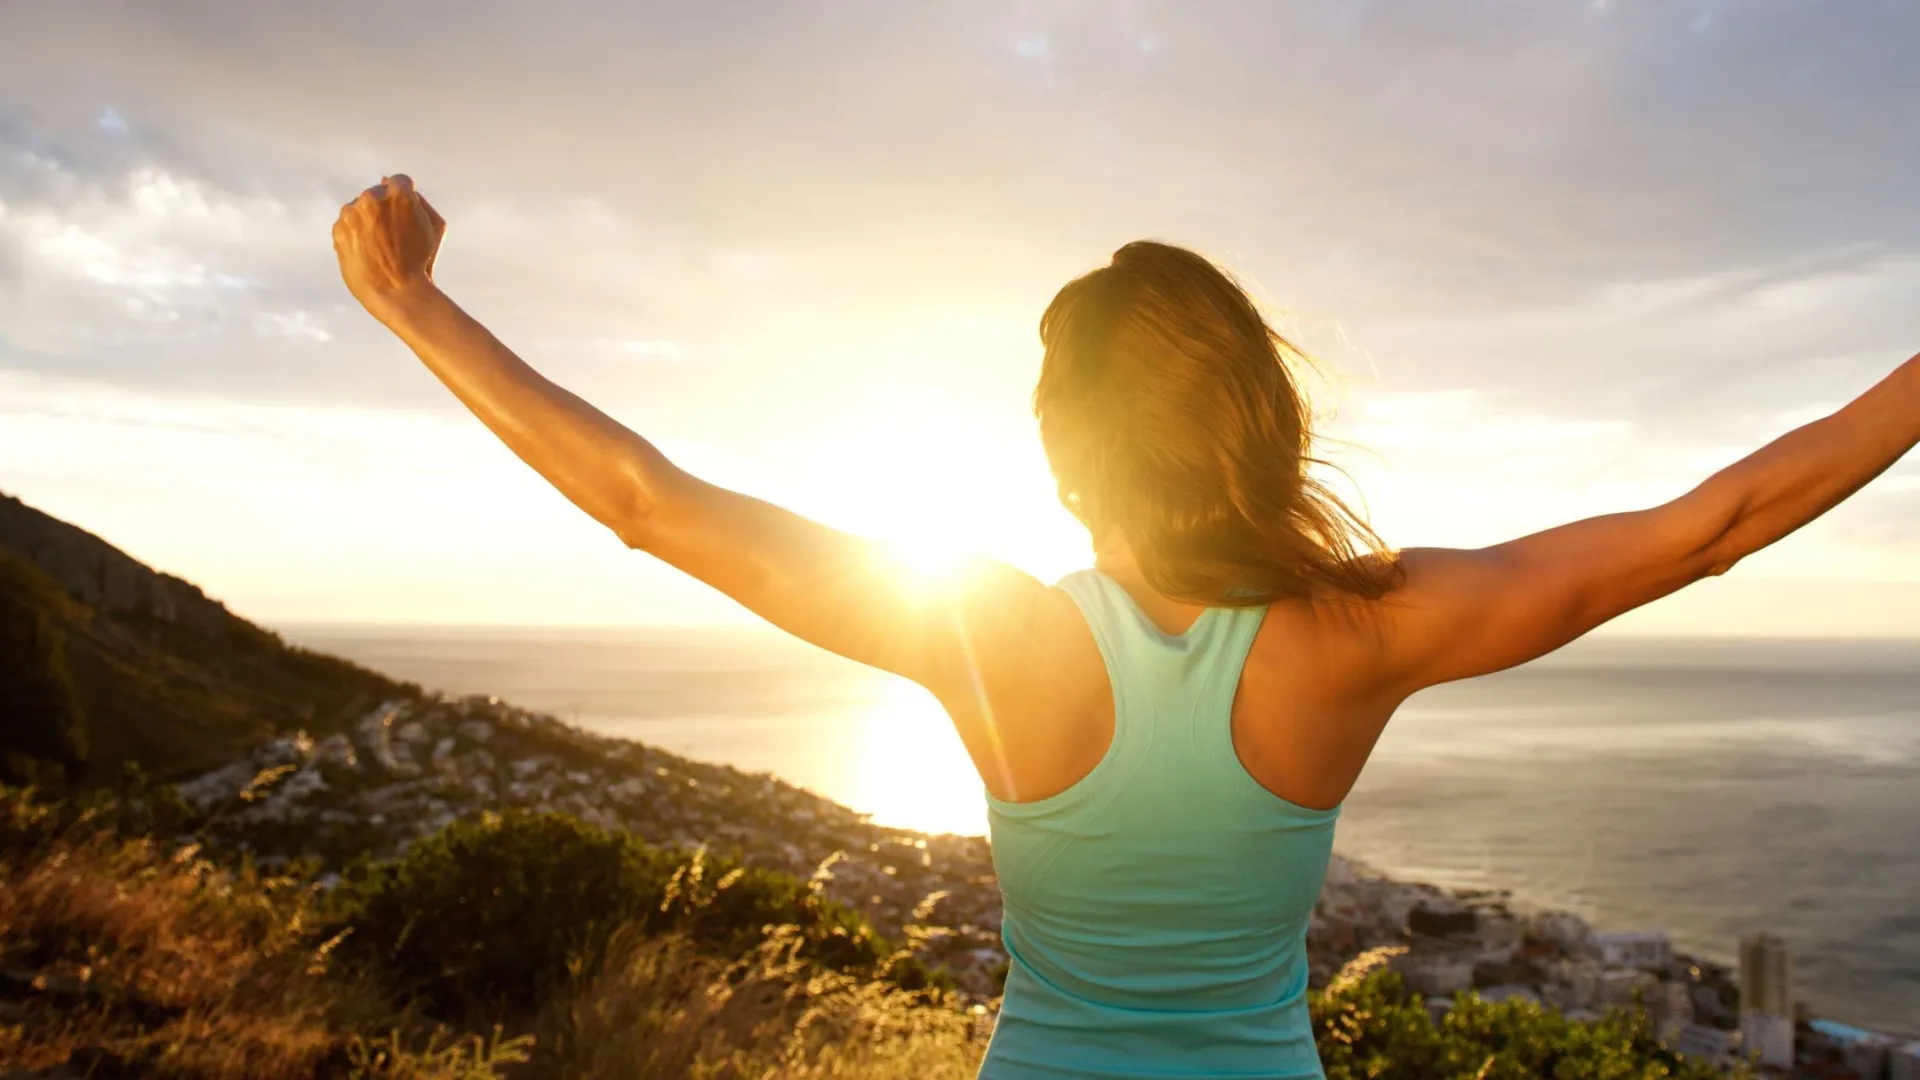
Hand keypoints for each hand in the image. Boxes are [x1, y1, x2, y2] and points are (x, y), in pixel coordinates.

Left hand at [332, 174, 444, 318]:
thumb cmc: (420, 261)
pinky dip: (355, 236)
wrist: (396, 292)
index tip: (406, 218)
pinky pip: (347, 225)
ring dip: (368, 221)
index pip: (400, 181)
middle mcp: (372, 198)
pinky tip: (368, 252)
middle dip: (384, 210)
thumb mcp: (435, 226)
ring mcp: (351, 213)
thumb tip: (389, 181)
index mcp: (399, 193)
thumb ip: (418, 200)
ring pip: (359, 208)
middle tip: (393, 237)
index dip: (405, 201)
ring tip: (380, 247)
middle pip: (377, 194)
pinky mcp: (338, 229)